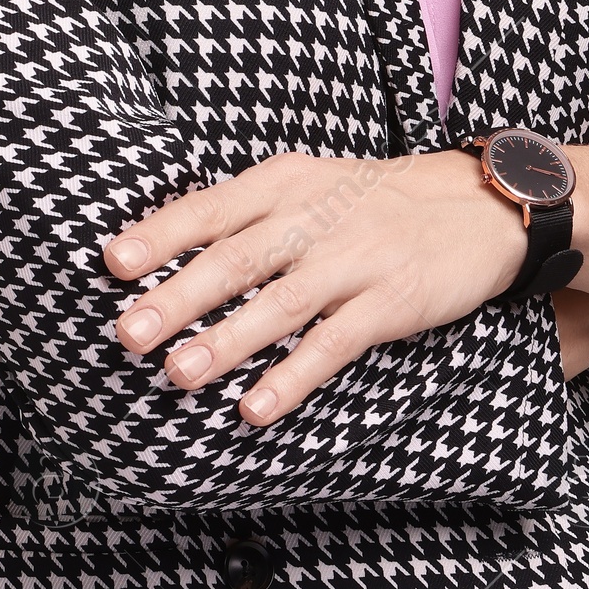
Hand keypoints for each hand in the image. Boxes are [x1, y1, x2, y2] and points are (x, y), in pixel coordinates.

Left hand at [101, 148, 527, 426]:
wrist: (476, 204)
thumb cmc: (372, 201)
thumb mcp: (308, 186)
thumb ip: (246, 216)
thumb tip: (163, 255)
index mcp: (286, 181)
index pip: (212, 207)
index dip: (161, 234)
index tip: (112, 262)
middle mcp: (316, 214)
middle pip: (237, 257)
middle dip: (178, 296)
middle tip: (126, 333)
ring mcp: (355, 258)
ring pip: (280, 302)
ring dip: (227, 340)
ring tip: (178, 374)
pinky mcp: (392, 300)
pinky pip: (334, 343)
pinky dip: (292, 376)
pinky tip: (256, 407)